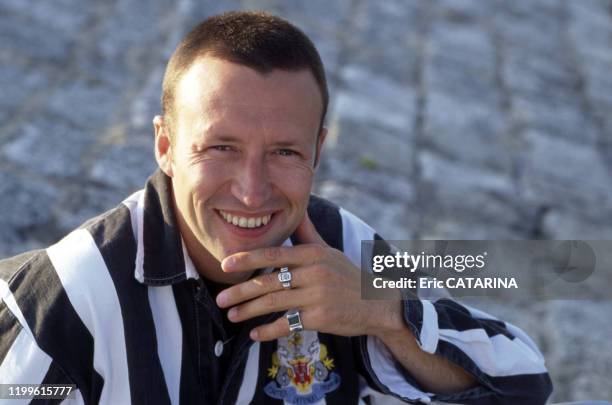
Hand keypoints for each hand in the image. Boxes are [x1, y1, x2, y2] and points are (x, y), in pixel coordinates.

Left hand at [216, 212, 403, 340]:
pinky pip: (287, 324)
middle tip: (220, 298)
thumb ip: (308, 233)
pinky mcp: (320, 317)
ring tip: (231, 316)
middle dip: (241, 290)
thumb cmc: (348, 275)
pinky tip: (254, 334)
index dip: (247, 258)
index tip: (225, 264)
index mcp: (313, 254)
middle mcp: (314, 272)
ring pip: (274, 302)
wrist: (377, 303)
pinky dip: (268, 330)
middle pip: (269, 280)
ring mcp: (317, 295)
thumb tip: (297, 209)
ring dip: (249, 310)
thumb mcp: (329, 250)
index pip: (274, 253)